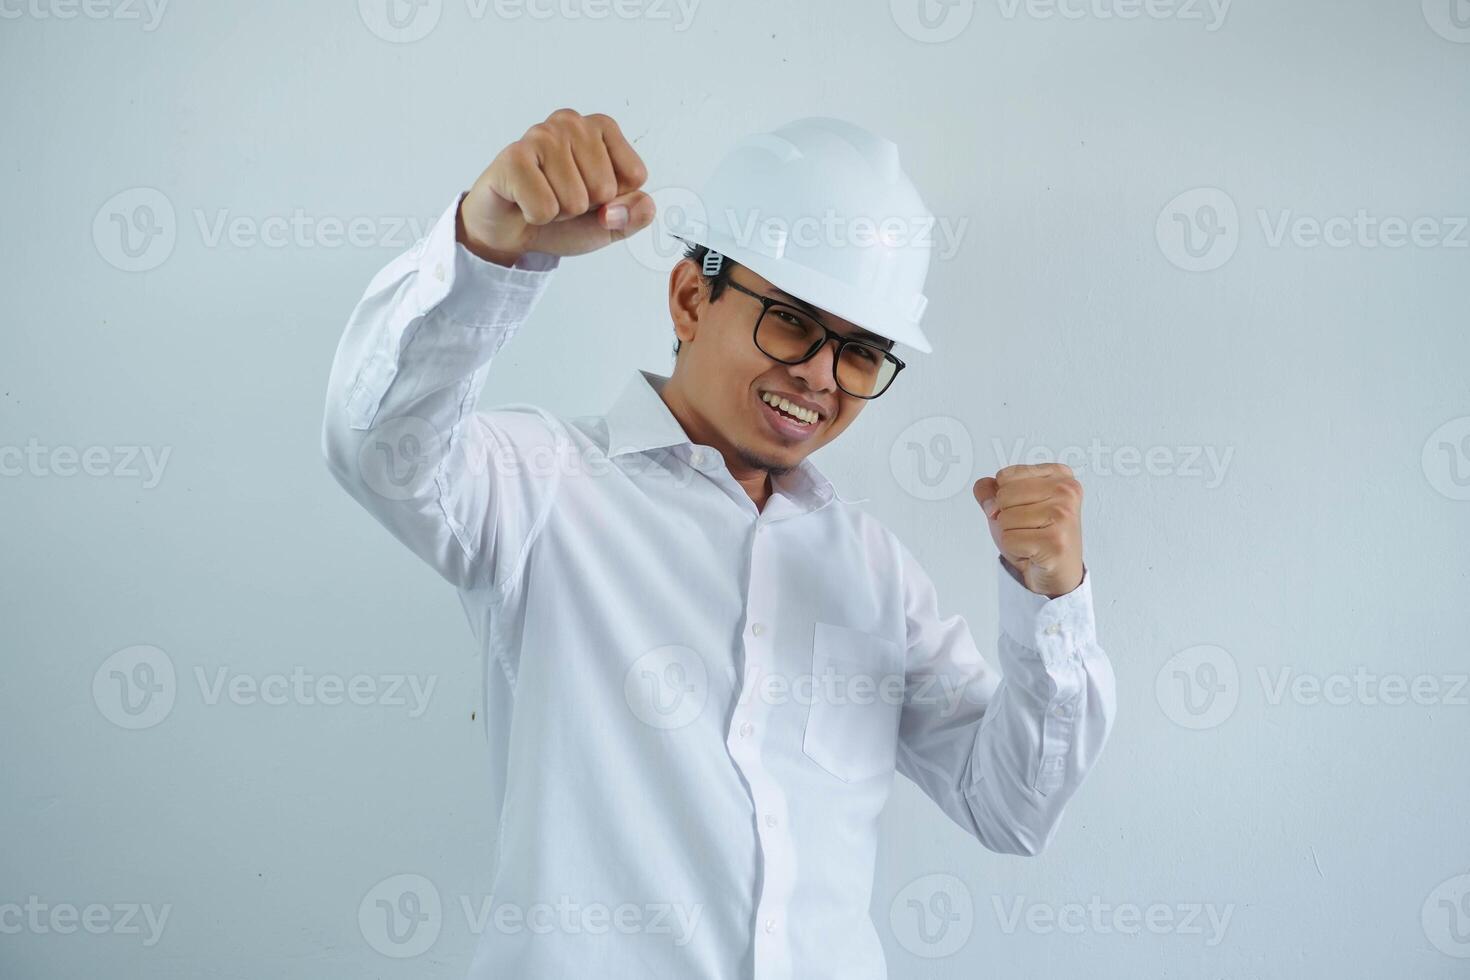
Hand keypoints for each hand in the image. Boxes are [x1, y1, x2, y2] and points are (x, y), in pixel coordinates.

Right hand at [458, 108, 655, 265]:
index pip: (635, 175)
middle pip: (604, 188)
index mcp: (602, 127)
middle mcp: (571, 122)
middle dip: (584, 207)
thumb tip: (644, 206)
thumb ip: (636, 215)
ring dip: (559, 212)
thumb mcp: (611, 221)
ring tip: (541, 197)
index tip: (588, 193)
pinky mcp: (513, 157)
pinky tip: (523, 201)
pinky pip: (545, 207)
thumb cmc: (561, 216)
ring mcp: (541, 135)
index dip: (614, 199)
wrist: (513, 231)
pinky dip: (536, 216)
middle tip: (559, 197)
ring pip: (575, 200)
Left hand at [973, 463, 1084, 598]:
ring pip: (1005, 518)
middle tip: (1028, 526)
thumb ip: (990, 490)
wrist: (1057, 569)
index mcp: (1058, 475)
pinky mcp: (1055, 541)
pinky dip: (1014, 548)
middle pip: (1003, 496)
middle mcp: (1066, 491)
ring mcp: (1063, 515)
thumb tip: (986, 496)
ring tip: (1031, 537)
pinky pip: (1009, 539)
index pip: (1005, 475)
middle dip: (1006, 515)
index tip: (1024, 507)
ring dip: (1010, 533)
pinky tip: (1032, 550)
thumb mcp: (1011, 504)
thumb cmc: (1037, 534)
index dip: (1003, 495)